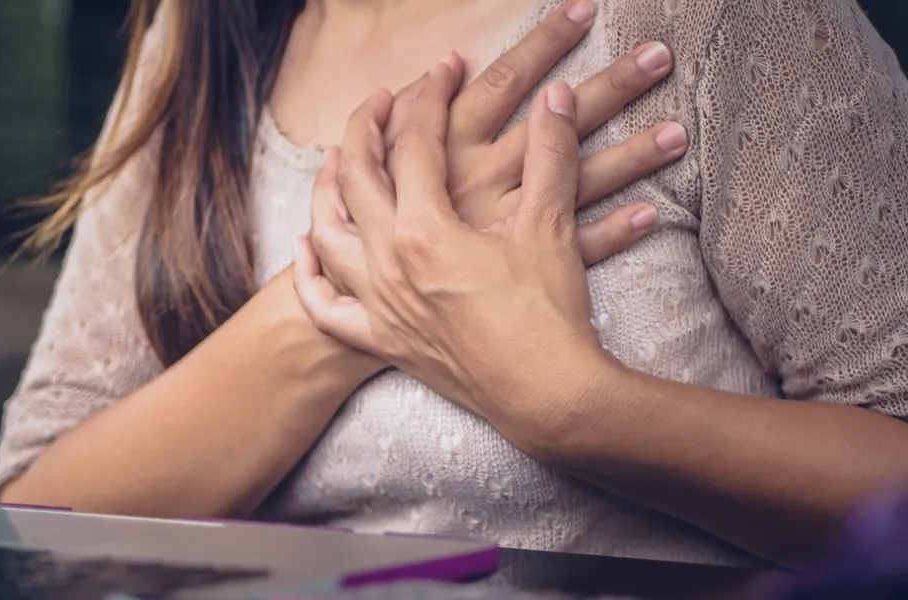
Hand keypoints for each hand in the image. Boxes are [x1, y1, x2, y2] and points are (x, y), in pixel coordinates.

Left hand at [293, 65, 609, 451]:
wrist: (546, 394)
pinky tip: (309, 249)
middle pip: (355, 179)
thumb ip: (551, 153)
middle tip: (380, 101)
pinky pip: (327, 307)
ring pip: (327, 235)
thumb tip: (557, 96)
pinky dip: (312, 275)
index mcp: (424, 229)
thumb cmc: (548, 313)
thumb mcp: (551, 225)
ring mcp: (378, 304)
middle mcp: (387, 263)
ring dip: (326, 191)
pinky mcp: (382, 340)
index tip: (443, 70)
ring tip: (336, 163)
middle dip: (364, 129)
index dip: (429, 98)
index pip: (413, 145)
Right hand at [374, 0, 682, 258]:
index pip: (501, 83)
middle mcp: (480, 183)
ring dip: (631, 155)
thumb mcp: (381, 171)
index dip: (540, 46)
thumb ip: (406, 123)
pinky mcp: (518, 271)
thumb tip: (435, 72)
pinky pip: (577, 249)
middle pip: (558, 123)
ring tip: (678, 131)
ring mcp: (504, 228)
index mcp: (445, 152)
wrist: (362, 321)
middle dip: (609, 84)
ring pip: (579, 184)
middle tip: (657, 54)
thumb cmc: (372, 242)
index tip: (579, 12)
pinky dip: (614, 232)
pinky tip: (651, 212)